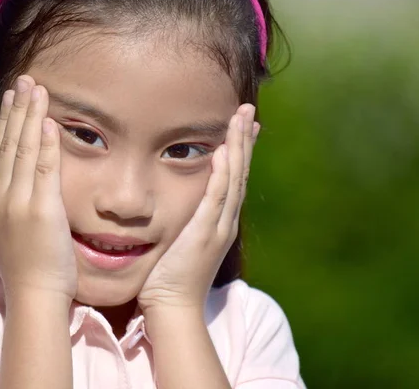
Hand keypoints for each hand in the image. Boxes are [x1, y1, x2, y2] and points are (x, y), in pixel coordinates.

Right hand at [0, 75, 76, 300]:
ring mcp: (18, 203)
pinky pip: (45, 170)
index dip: (3, 123)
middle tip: (22, 81)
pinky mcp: (42, 210)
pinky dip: (46, 144)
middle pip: (8, 145)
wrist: (33, 295)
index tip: (9, 99)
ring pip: (23, 151)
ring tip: (36, 89)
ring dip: (30, 117)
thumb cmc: (24, 268)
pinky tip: (49, 122)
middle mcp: (0, 197)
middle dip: (16, 110)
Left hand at [137, 104, 258, 310]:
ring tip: (242, 118)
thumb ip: (184, 222)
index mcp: (218, 222)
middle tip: (249, 110)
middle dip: (244, 140)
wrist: (173, 307)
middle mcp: (224, 221)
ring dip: (238, 147)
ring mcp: (217, 227)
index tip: (243, 127)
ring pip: (233, 179)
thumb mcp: (180, 243)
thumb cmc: (169, 278)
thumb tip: (177, 207)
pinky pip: (215, 198)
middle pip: (239, 173)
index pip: (233, 179)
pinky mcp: (204, 234)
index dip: (239, 151)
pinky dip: (222, 174)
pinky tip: (224, 152)